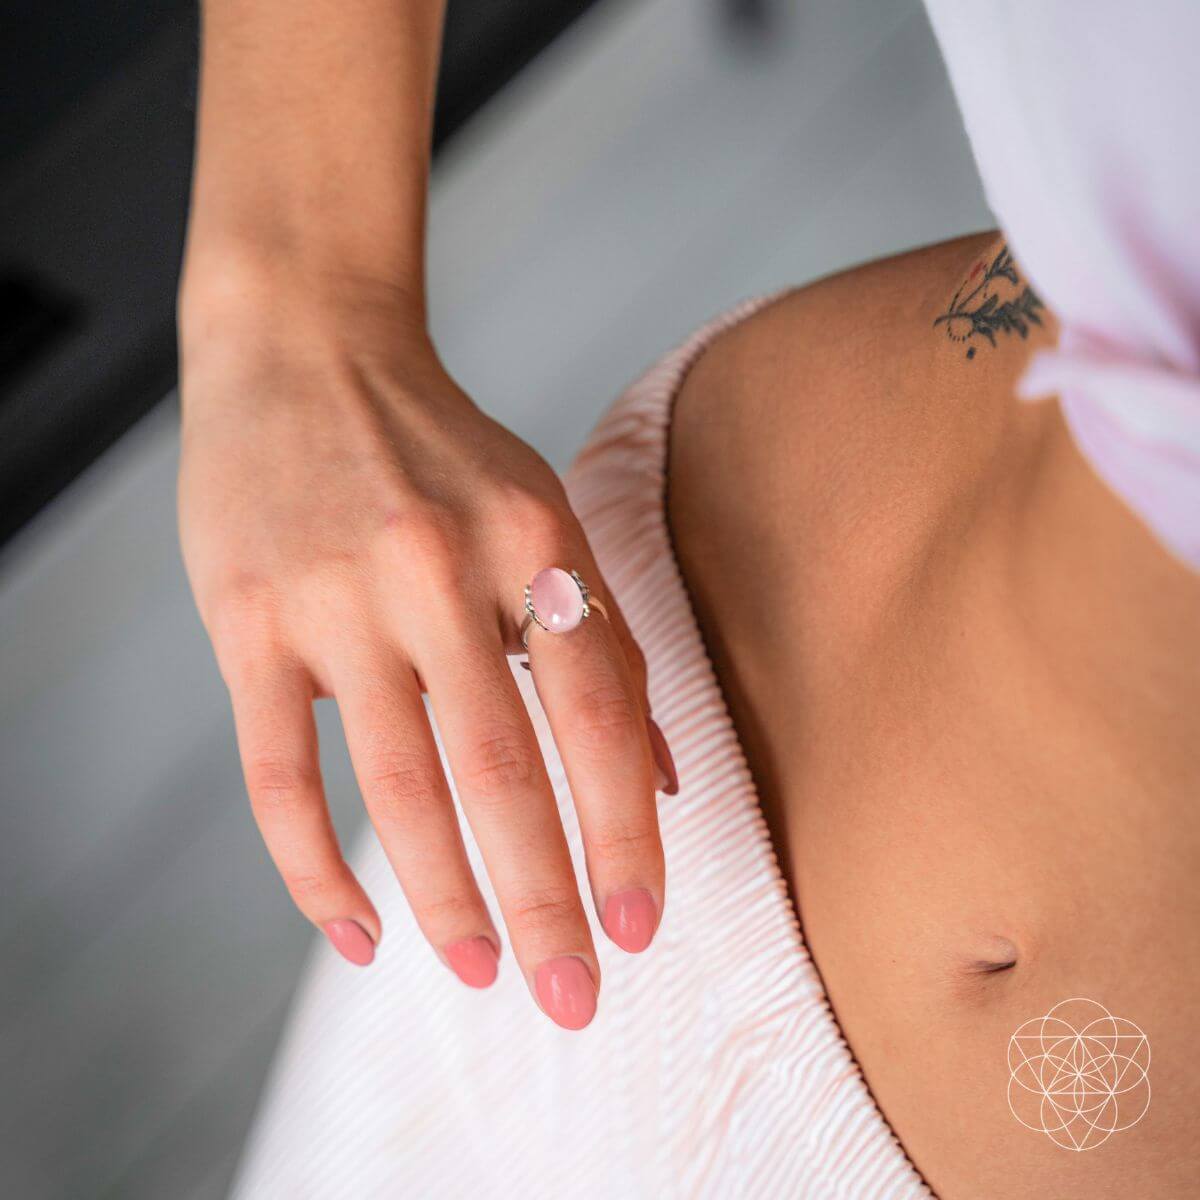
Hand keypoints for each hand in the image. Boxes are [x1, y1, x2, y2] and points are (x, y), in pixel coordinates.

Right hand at [177, 267, 675, 1029]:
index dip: (623, 830)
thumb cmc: (439, 451)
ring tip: (483, 972)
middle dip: (543, 897)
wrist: (304, 348)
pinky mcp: (247, 621)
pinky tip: (356, 930)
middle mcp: (436, 571)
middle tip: (573, 998)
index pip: (594, 713)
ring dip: (443, 897)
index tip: (640, 927)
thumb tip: (659, 779)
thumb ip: (603, 639)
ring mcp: (333, 598)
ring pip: (394, 784)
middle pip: (499, 768)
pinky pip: (279, 772)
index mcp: (531, 541)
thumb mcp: (543, 515)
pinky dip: (313, 867)